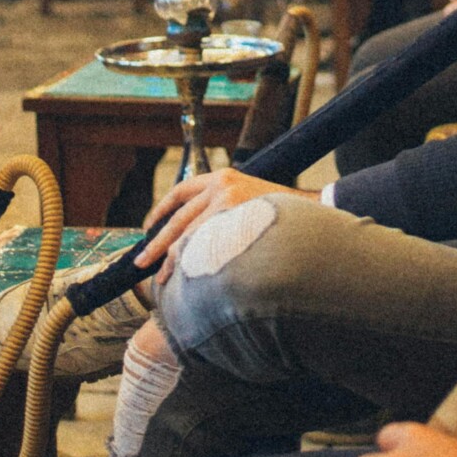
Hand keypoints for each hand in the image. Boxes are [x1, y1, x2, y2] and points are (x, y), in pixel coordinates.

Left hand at [136, 169, 291, 283]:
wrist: (315, 214)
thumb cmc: (280, 214)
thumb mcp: (248, 197)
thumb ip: (223, 207)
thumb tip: (196, 233)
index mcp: (223, 178)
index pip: (181, 191)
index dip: (160, 210)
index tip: (147, 228)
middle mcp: (222, 186)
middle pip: (178, 218)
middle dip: (157, 243)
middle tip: (141, 262)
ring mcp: (228, 204)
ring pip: (189, 236)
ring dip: (172, 259)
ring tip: (161, 278)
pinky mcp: (235, 222)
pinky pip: (205, 247)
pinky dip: (192, 262)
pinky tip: (185, 276)